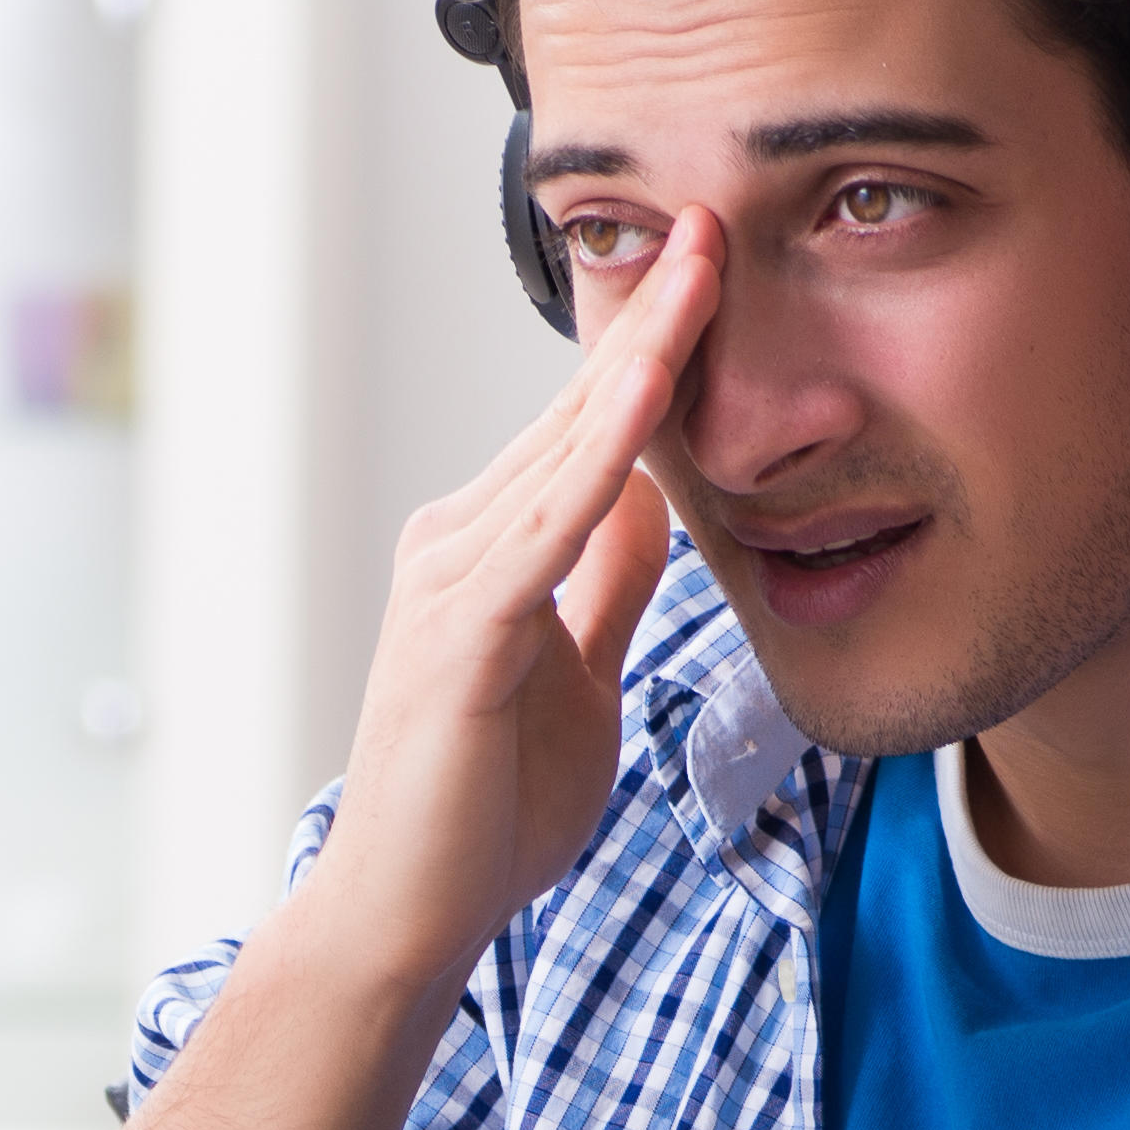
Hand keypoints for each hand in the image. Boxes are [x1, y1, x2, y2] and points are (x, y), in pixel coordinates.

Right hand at [297, 208, 722, 989]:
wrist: (409, 913)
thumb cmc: (482, 811)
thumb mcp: (578, 676)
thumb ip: (606, 588)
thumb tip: (654, 501)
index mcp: (486, 553)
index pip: (585, 432)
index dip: (653, 351)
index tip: (716, 271)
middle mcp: (456, 544)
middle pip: (575, 413)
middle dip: (652, 318)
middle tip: (719, 217)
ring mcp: (451, 582)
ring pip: (565, 448)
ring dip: (639, 357)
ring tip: (703, 267)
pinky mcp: (461, 632)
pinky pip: (549, 526)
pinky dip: (603, 453)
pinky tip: (651, 392)